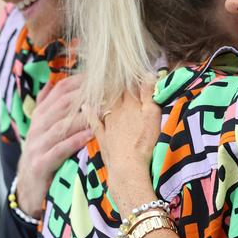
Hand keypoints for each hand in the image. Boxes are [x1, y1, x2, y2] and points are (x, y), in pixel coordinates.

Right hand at [16, 74, 92, 217]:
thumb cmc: (43, 155)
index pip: (59, 90)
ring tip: (103, 111)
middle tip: (107, 90)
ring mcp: (37, 146)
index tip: (100, 75)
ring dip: (82, 117)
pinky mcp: (40, 164)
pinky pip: (58, 150)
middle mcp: (37, 127)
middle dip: (84, 95)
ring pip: (60, 126)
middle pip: (61, 105)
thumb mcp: (44, 129)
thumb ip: (48, 106)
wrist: (28, 190)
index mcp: (41, 116)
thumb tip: (53, 82)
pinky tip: (90, 135)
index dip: (79, 81)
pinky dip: (74, 141)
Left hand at [91, 81, 159, 207]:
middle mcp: (116, 110)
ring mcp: (107, 123)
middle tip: (116, 74)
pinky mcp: (102, 136)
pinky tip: (84, 105)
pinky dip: (89, 112)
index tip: (132, 69)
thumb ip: (149, 95)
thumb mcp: (153, 116)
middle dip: (117, 82)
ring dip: (104, 93)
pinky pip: (93, 121)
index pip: (130, 83)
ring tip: (103, 85)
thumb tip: (148, 74)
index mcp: (131, 103)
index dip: (131, 76)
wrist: (128, 167)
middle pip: (115, 91)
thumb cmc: (144, 142)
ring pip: (104, 103)